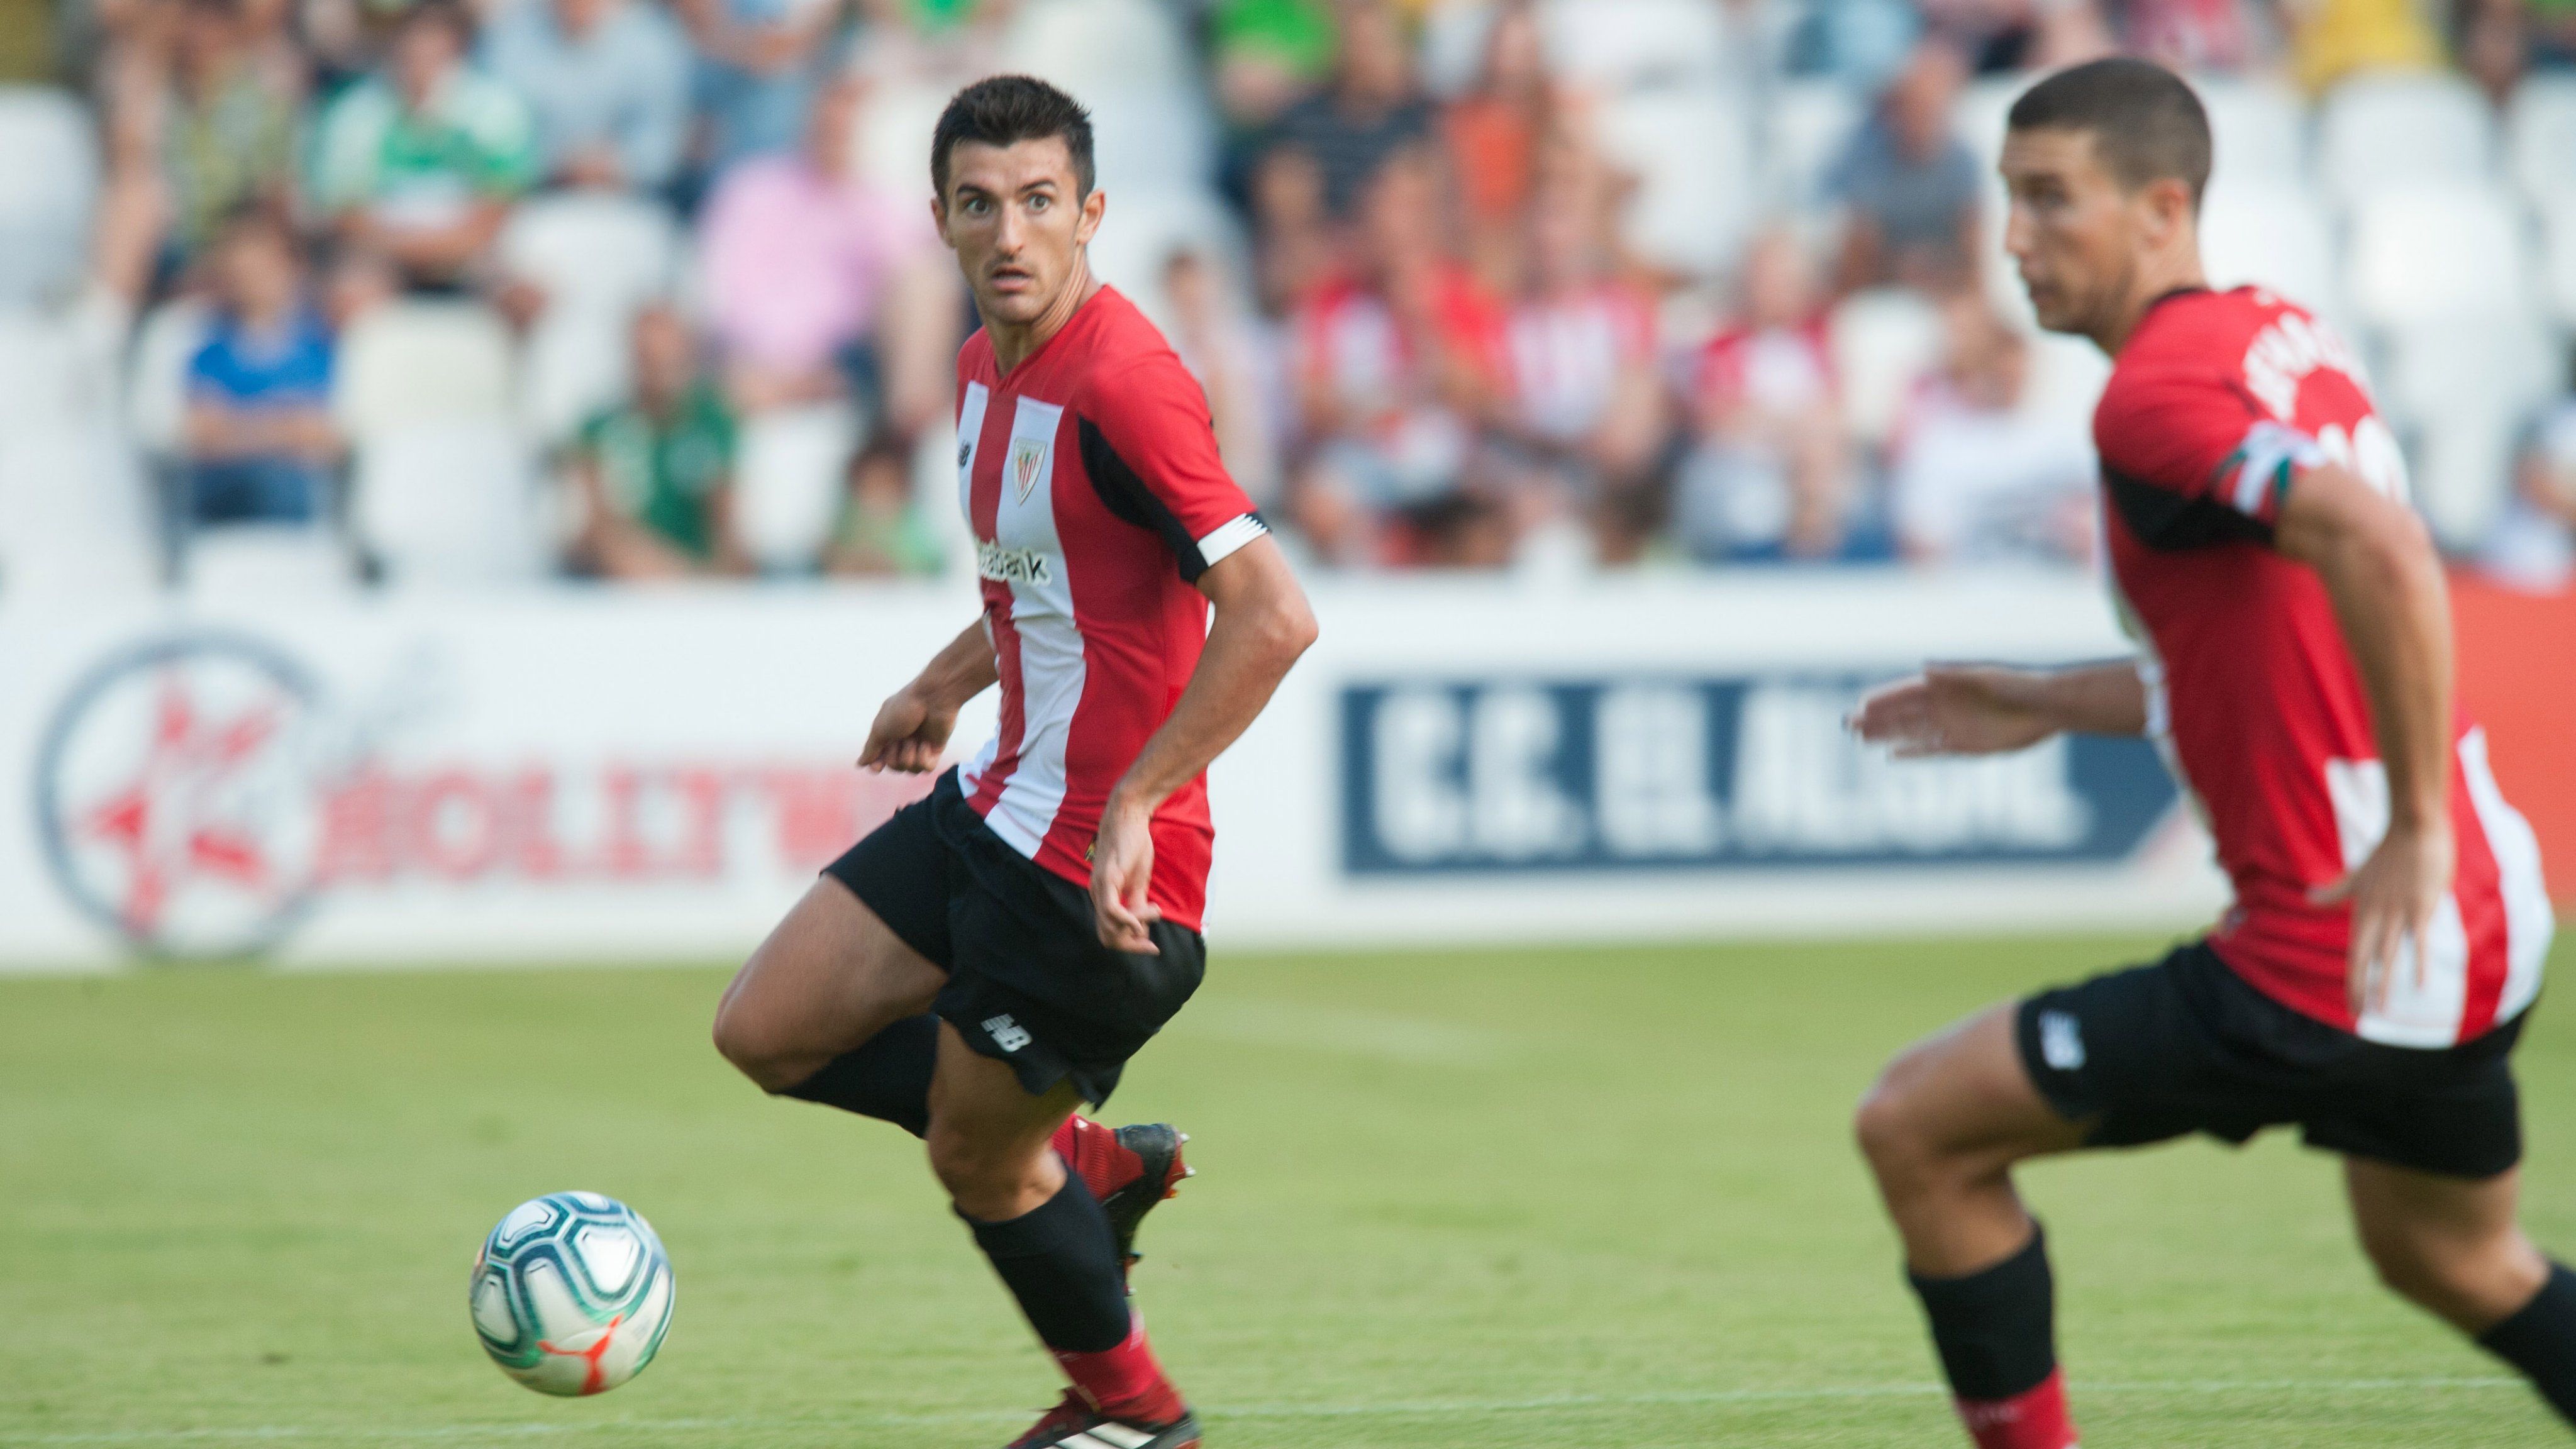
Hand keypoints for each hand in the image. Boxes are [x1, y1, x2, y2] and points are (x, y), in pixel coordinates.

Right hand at [856, 684, 955, 773]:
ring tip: (915, 740)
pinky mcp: (936, 749)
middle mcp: (904, 740)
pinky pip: (927, 768)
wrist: (933, 698)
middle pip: (895, 766)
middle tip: (901, 739)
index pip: (881, 758)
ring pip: (911, 770)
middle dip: (895, 756)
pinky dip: (924, 758)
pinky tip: (926, 744)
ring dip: (910, 756)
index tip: (877, 767)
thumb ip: (871, 748)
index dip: (878, 765)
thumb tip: (860, 763)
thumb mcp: (880, 728)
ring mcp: (921, 745)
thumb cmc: (903, 709)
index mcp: (889, 733)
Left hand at [1088, 794, 1161, 954]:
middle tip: (1152, 945)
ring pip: (1109, 927)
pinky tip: (1142, 919)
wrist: (1129, 815)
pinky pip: (1111, 910)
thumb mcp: (1138, 881)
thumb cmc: (1134, 845)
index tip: (1151, 946)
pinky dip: (1127, 921)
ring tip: (1154, 910)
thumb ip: (1137, 904)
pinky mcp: (1107, 878)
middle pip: (1107, 937)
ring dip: (1136, 928)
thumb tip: (1141, 929)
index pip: (1109, 934)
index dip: (1130, 946)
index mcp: (1103, 896)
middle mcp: (1097, 894)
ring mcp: (1100, 887)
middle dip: (1131, 946)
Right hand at [1848, 665, 2058, 757]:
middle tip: (1849, 725)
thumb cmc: (2019, 686)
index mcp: (1948, 685)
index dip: (1884, 698)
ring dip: (1887, 735)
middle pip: (1903, 713)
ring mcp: (1953, 726)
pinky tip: (1892, 755)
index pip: (1907, 692)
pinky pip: (1932, 751)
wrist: (2048, 709)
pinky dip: (1912, 753)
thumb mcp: (1987, 676)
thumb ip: (1955, 674)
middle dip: (1877, 718)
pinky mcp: (1965, 746)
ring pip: (1912, 732)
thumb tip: (1924, 668)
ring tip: (1861, 739)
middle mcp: (1946, 706)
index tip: (1861, 704)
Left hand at [2314, 820, 2453, 1019]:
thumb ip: (2335, 892)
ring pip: (2387, 955)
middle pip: (2364, 958)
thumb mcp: (2357, 876)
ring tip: (2381, 1009)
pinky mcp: (2421, 907)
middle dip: (2360, 988)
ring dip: (2384, 984)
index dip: (2352, 980)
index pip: (2354, 953)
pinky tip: (2419, 985)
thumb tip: (2308, 898)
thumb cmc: (2388, 852)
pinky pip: (2418, 940)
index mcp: (2362, 910)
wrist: (2413, 827)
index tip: (2352, 1005)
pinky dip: (2419, 963)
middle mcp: (2376, 915)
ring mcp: (2398, 912)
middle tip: (2359, 1013)